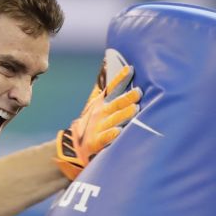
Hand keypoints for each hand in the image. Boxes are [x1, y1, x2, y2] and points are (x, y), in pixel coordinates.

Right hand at [55, 49, 141, 179]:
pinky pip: (105, 138)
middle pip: (116, 103)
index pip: (112, 88)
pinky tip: (118, 131)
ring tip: (134, 109)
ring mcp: (97, 127)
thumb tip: (131, 82)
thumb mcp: (99, 109)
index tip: (130, 69)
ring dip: (124, 114)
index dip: (121, 78)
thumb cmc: (94, 125)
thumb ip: (113, 98)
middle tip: (138, 92)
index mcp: (101, 103)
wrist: (76, 146)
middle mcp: (100, 113)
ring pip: (113, 119)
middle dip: (127, 97)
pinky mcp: (95, 142)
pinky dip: (111, 134)